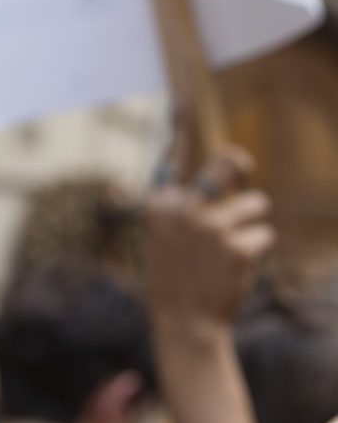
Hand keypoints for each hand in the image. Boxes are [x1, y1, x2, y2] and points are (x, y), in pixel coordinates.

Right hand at [143, 143, 275, 343]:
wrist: (184, 323)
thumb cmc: (177, 274)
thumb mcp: (166, 236)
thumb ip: (188, 203)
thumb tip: (230, 164)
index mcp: (159, 204)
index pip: (171, 158)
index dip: (179, 126)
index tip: (183, 99)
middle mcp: (182, 209)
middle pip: (227, 163)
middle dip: (240, 168)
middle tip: (242, 175)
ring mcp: (209, 227)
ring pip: (255, 204)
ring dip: (250, 224)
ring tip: (229, 250)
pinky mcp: (236, 246)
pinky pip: (264, 235)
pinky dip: (256, 250)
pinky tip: (236, 269)